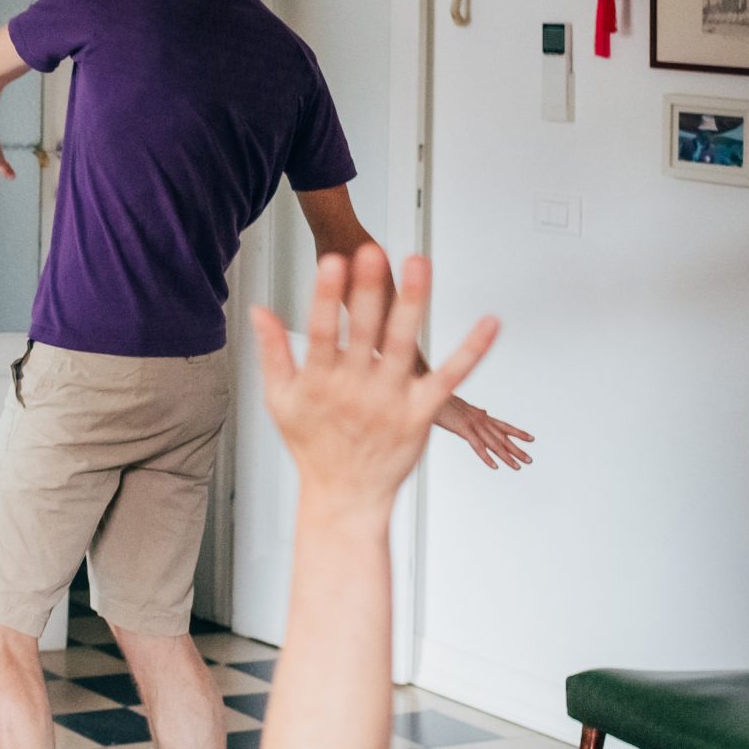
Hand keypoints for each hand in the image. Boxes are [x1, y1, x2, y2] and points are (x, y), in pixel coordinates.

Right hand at [248, 245, 497, 517]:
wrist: (344, 496)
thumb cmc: (313, 446)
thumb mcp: (280, 399)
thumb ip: (273, 352)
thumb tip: (260, 311)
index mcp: (320, 382)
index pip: (321, 331)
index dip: (326, 296)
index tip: (332, 262)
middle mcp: (355, 388)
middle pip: (363, 331)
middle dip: (367, 291)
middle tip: (372, 252)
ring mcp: (390, 400)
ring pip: (404, 343)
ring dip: (413, 303)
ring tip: (419, 264)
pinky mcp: (420, 413)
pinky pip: (451, 378)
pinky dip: (472, 350)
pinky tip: (489, 323)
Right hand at [434, 395, 534, 469]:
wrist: (432, 394)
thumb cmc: (444, 402)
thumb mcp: (463, 407)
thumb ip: (475, 412)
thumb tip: (484, 412)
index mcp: (482, 416)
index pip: (504, 426)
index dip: (518, 433)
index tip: (531, 439)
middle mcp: (482, 420)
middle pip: (503, 438)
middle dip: (517, 450)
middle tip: (529, 460)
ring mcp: (473, 425)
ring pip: (494, 444)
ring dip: (506, 456)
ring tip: (516, 466)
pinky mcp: (463, 429)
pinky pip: (477, 446)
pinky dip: (486, 457)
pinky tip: (494, 466)